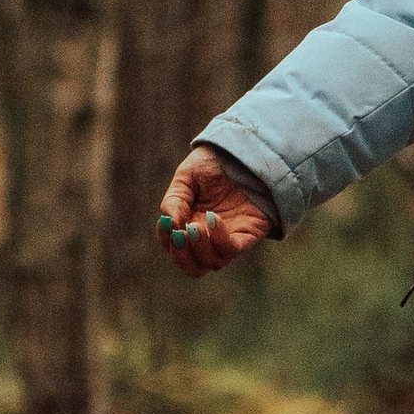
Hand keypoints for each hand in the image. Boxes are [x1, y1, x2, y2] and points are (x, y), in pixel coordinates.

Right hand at [157, 143, 278, 278]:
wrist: (247, 148)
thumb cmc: (215, 162)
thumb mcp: (187, 176)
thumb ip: (175, 200)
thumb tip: (171, 224)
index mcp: (189, 223)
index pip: (172, 245)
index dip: (166, 238)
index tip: (167, 222)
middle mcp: (208, 236)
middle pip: (191, 265)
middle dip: (181, 255)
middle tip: (180, 234)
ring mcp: (228, 237)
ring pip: (210, 263)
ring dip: (199, 249)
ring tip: (196, 226)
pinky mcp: (247, 233)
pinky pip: (231, 249)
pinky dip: (219, 240)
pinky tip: (213, 218)